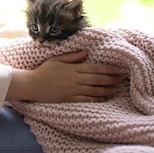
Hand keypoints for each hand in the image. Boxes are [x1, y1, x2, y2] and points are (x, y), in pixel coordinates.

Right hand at [6, 50, 121, 103]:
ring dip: (106, 90)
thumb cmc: (43, 71)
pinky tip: (104, 98)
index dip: (107, 69)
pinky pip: (86, 100)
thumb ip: (71, 56)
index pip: (93, 68)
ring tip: (116, 89)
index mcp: (72, 68)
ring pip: (94, 90)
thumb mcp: (56, 59)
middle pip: (96, 79)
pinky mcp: (69, 99)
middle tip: (121, 79)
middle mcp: (74, 79)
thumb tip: (85, 52)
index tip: (117, 68)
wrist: (32, 85)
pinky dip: (96, 99)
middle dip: (110, 79)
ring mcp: (72, 90)